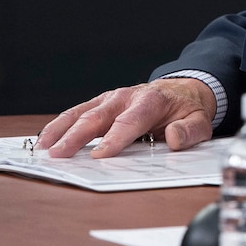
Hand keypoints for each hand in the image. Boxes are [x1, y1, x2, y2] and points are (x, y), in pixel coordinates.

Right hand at [35, 79, 216, 157]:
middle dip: (77, 136)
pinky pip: (77, 113)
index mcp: (151, 101)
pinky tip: (46, 139)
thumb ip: (191, 130)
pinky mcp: (100, 104)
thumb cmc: (187, 109)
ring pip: (81, 113)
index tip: (100, 155)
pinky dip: (60, 125)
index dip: (115, 138)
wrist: (182, 90)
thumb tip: (174, 137)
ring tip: (44, 147)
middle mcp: (126, 97)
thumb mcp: (200, 120)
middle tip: (59, 155)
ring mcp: (110, 99)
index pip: (130, 121)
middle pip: (98, 116)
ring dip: (61, 129)